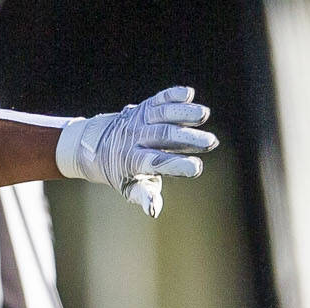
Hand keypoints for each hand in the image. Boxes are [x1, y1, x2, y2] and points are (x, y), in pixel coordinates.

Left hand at [57, 86, 216, 216]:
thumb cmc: (121, 171)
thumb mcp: (128, 187)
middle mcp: (134, 137)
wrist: (98, 144)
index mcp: (130, 160)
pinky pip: (159, 99)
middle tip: (211, 142)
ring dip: (184, 113)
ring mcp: (140, 119)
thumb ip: (143, 197)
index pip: (154, 162)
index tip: (196, 168)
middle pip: (162, 135)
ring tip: (204, 115)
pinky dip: (173, 95)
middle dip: (187, 138)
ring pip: (162, 113)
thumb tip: (154, 211)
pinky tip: (190, 94)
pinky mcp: (145, 106)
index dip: (176, 165)